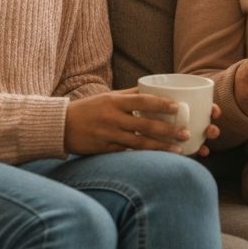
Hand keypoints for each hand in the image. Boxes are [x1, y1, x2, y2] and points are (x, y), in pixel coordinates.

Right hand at [64, 89, 221, 155]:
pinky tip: (158, 159)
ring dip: (160, 147)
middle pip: (145, 125)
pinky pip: (128, 154)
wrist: (61, 126)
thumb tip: (153, 89)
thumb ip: (129, 94)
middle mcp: (112, 118)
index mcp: (114, 101)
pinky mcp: (105, 150)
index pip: (142, 101)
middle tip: (186, 133)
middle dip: (167, 130)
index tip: (178, 107)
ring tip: (178, 150)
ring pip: (139, 143)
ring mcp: (109, 135)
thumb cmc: (88, 109)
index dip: (161, 104)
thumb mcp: (107, 97)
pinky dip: (144, 156)